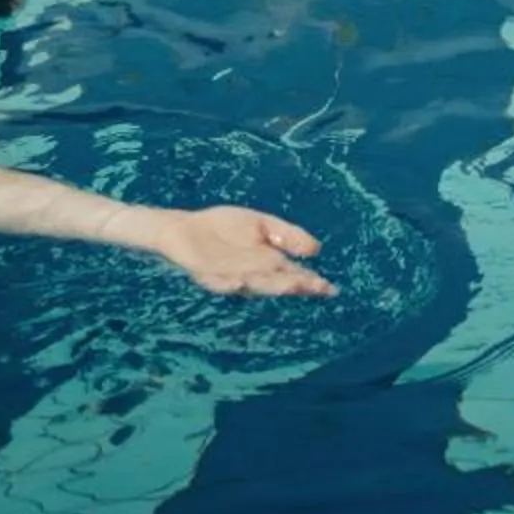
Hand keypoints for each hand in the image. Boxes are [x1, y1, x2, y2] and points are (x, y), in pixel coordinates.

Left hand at [156, 205, 335, 297]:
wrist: (185, 228)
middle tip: (313, 286)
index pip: (293, 274)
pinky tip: (240, 281)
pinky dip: (229, 284)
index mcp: (267, 264)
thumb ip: (287, 235)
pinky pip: (220, 282)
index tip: (328, 288)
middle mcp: (252, 275)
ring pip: (253, 284)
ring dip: (269, 285)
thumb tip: (316, 250)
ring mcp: (230, 276)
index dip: (309, 282)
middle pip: (276, 282)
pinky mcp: (207, 274)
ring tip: (290, 285)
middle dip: (294, 284)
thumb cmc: (223, 228)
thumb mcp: (261, 225)